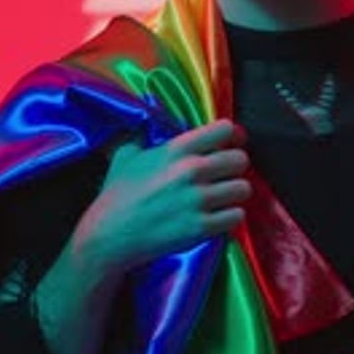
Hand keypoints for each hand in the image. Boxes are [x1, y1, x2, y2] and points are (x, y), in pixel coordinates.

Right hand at [73, 119, 250, 279]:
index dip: (231, 136)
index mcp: (177, 149)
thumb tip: (150, 118)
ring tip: (223, 197)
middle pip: (240, 159)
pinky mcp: (201, 228)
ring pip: (243, 189)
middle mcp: (191, 170)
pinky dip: (230, 217)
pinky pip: (237, 216)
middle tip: (225, 175)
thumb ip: (145, 136)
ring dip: (235, 193)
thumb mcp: (128, 154)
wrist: (109, 235)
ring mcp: (198, 200)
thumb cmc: (117, 194)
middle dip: (235, 167)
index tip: (230, 144)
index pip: (225, 129)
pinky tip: (218, 216)